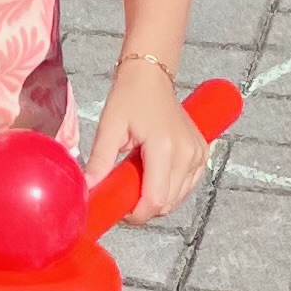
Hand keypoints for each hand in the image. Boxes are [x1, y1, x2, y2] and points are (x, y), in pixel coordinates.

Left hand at [86, 59, 207, 225]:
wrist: (151, 77)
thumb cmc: (130, 97)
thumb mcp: (109, 127)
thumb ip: (100, 161)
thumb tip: (88, 189)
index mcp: (164, 148)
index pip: (156, 200)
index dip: (137, 214)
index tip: (120, 209)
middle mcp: (187, 154)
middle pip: (167, 203)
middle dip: (144, 207)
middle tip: (125, 191)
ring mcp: (198, 154)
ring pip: (178, 198)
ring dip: (158, 198)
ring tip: (138, 178)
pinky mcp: (202, 154)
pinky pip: (188, 186)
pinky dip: (172, 189)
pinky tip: (155, 174)